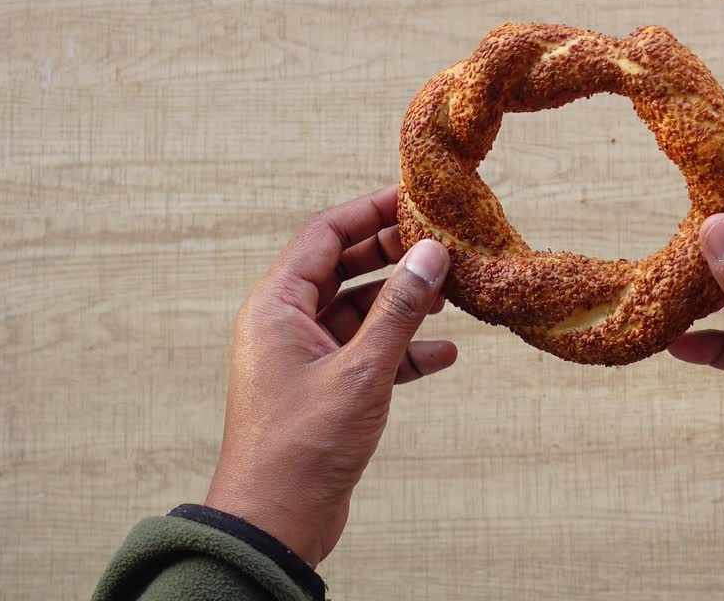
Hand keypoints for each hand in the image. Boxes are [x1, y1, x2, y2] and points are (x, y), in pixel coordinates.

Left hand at [205, 186, 453, 566]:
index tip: (414, 199)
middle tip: (441, 247)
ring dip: (402, 303)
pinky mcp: (323, 388)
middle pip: (343, 267)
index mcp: (276, 306)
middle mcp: (285, 324)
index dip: (370, 211)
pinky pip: (366, 352)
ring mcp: (304, 357)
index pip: (324, 234)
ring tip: (449, 297)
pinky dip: (402, 350)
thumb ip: (398, 309)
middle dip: (393, 256)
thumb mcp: (362, 371)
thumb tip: (430, 253)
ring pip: (359, 310)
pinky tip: (444, 353)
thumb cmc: (302, 447)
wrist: (274, 524)